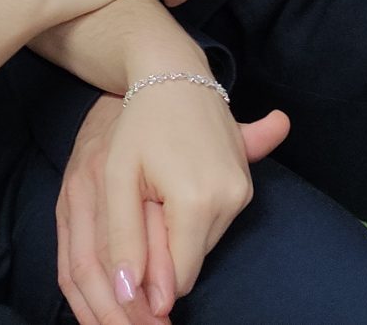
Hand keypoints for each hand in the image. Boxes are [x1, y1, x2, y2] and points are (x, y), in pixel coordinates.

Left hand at [57, 91, 287, 324]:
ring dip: (179, 231)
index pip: (179, 277)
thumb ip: (124, 239)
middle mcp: (230, 199)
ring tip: (158, 191)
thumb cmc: (140, 124)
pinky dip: (194, 216)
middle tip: (141, 208)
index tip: (130, 262)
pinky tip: (177, 182)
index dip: (151, 280)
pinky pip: (217, 221)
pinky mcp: (247, 183)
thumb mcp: (119, 180)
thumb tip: (128, 294)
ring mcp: (243, 190)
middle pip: (192, 260)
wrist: (175, 73)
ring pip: (204, 243)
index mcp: (197, 202)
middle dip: (164, 250)